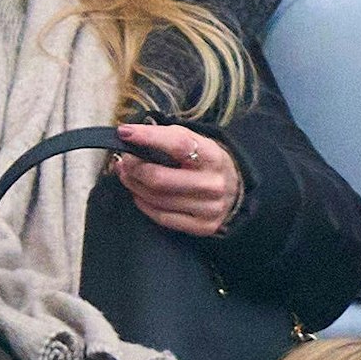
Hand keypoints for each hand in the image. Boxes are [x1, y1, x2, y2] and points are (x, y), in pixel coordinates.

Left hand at [114, 122, 243, 236]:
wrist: (236, 190)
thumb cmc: (206, 163)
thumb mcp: (197, 142)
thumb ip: (168, 137)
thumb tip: (130, 136)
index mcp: (212, 156)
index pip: (177, 144)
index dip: (148, 137)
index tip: (125, 132)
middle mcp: (213, 183)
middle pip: (159, 178)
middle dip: (133, 167)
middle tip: (124, 159)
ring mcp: (208, 208)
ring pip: (156, 198)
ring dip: (133, 184)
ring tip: (126, 173)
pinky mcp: (202, 226)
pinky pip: (162, 217)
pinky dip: (143, 203)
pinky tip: (138, 193)